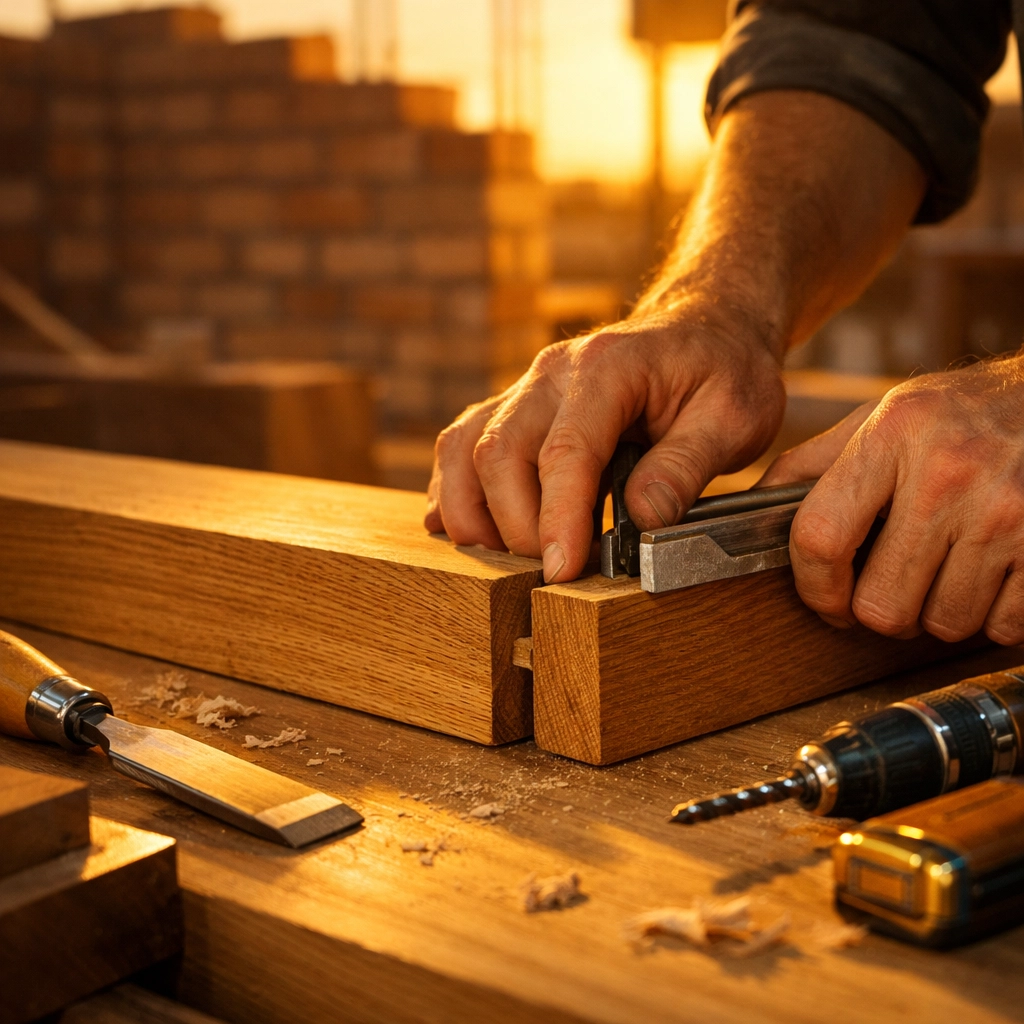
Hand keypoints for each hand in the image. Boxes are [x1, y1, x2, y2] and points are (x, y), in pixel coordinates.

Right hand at [425, 297, 785, 582]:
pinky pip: (462, 446)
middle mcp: (552, 373)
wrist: (704, 327)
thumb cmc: (723, 371)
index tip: (562, 570)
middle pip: (499, 453)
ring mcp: (525, 388)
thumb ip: (686, 467)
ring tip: (502, 562)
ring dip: (470, 512)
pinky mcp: (514, 407)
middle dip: (515, 526)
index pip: (566, 452)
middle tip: (550, 574)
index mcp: (607, 368)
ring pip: (464, 449)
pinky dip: (455, 491)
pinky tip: (461, 530)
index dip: (557, 518)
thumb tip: (642, 520)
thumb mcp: (734, 416)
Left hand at [759, 357, 1023, 643]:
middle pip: (882, 603)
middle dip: (881, 610)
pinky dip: (994, 617)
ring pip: (943, 623)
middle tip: (894, 588)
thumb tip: (753, 507)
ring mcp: (1006, 511)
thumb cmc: (964, 412)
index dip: (814, 588)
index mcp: (893, 435)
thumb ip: (815, 464)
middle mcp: (949, 472)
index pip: (821, 537)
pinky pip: (1003, 627)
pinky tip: (993, 576)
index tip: (826, 599)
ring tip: (948, 571)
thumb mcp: (884, 416)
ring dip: (940, 613)